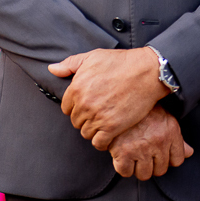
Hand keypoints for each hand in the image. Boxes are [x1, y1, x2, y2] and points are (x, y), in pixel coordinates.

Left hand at [48, 47, 168, 149]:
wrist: (147, 71)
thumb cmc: (121, 62)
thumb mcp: (93, 57)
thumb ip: (70, 64)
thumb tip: (52, 69)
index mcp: (76, 88)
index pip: (66, 108)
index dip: (77, 106)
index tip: (88, 104)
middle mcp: (84, 104)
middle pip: (76, 122)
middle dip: (85, 118)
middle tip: (99, 112)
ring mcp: (98, 117)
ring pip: (86, 133)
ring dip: (94, 129)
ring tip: (104, 122)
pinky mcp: (112, 127)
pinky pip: (99, 142)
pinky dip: (102, 141)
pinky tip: (109, 134)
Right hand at [108, 105, 192, 179]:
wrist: (120, 98)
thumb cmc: (143, 109)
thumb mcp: (164, 118)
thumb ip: (177, 139)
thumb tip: (189, 153)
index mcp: (171, 132)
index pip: (177, 160)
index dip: (167, 159)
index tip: (159, 154)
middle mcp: (159, 142)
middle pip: (160, 170)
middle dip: (152, 164)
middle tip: (143, 153)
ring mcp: (141, 148)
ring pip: (144, 174)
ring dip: (137, 167)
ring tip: (133, 154)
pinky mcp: (123, 153)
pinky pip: (126, 172)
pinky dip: (123, 166)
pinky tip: (122, 155)